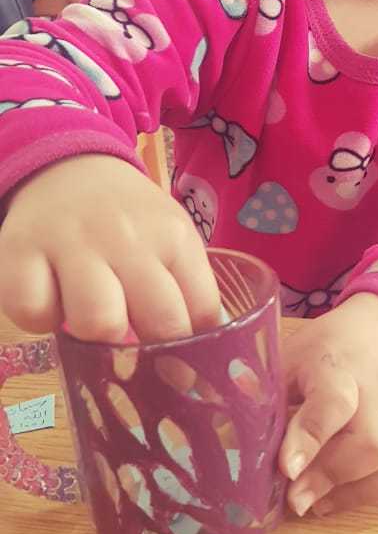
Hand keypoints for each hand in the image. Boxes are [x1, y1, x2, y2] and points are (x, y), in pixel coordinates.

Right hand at [0, 155, 220, 341]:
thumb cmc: (128, 221)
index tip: (181, 365)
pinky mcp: (19, 251)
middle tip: (134, 345)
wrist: (68, 168)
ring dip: (93, 336)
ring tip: (90, 316)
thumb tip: (197, 363)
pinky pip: (33, 314)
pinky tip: (51, 300)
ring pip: (97, 322)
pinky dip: (40, 319)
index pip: (202, 313)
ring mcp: (72, 242)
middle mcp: (127, 237)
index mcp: (173, 236)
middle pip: (158, 323)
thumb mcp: (171, 240)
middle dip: (151, 351)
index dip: (194, 351)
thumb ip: (189, 293)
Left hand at [279, 293, 377, 516]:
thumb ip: (262, 401)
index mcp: (336, 364)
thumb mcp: (282, 362)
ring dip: (362, 494)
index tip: (287, 470)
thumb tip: (231, 451)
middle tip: (297, 498)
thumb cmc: (317, 355)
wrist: (374, 334)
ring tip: (323, 502)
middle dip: (333, 478)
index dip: (310, 438)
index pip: (333, 401)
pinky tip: (364, 488)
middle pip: (375, 443)